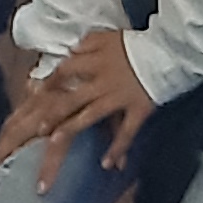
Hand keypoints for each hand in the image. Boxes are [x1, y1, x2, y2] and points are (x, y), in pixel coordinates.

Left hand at [0, 25, 154, 188]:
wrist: (168, 50)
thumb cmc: (136, 44)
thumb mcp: (108, 37)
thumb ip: (88, 43)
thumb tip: (71, 50)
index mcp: (95, 61)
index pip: (66, 70)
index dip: (49, 83)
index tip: (34, 94)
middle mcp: (103, 80)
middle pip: (72, 96)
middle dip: (53, 112)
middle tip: (37, 128)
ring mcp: (120, 96)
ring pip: (92, 114)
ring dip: (73, 128)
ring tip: (55, 142)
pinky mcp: (138, 109)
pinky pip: (126, 131)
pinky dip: (117, 148)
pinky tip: (106, 165)